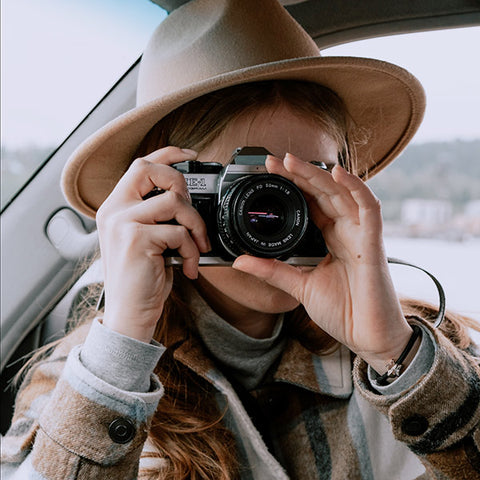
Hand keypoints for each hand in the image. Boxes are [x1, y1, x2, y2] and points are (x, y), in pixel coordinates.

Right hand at [96, 147, 209, 342]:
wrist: (130, 313)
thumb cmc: (142, 278)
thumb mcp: (148, 240)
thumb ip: (157, 217)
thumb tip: (186, 200)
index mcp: (116, 207)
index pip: (140, 165)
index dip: (166, 153)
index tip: (190, 155)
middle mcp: (114, 210)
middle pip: (150, 170)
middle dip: (181, 184)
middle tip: (190, 213)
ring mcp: (122, 223)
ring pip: (173, 202)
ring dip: (195, 225)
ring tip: (197, 248)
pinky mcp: (135, 239)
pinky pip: (178, 232)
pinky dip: (192, 250)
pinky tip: (188, 266)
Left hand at [232, 153, 412, 371]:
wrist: (368, 339)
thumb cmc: (344, 311)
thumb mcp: (298, 286)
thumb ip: (272, 271)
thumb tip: (240, 261)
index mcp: (331, 238)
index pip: (312, 203)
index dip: (293, 186)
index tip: (270, 173)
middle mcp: (346, 231)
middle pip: (324, 193)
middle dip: (300, 174)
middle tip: (275, 161)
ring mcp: (361, 235)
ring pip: (342, 194)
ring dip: (318, 176)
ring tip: (292, 161)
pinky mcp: (374, 244)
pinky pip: (369, 208)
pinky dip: (355, 188)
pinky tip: (337, 173)